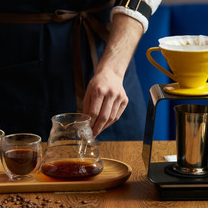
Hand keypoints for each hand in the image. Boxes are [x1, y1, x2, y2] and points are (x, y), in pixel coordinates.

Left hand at [83, 13, 142, 136]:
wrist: (111, 73)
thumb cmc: (97, 84)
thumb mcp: (88, 92)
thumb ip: (86, 107)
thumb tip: (83, 122)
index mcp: (99, 90)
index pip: (95, 112)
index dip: (91, 123)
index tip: (87, 130)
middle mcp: (111, 93)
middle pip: (104, 116)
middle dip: (97, 128)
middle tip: (93, 134)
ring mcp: (119, 97)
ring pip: (112, 117)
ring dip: (104, 126)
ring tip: (98, 130)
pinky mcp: (125, 100)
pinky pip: (117, 115)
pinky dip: (110, 122)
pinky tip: (105, 125)